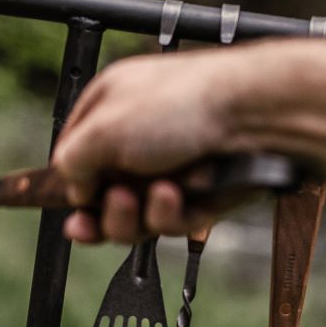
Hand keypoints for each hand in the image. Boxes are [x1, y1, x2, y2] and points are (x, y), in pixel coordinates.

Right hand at [52, 49, 261, 243]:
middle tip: (117, 203)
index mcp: (111, 109)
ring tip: (159, 193)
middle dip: (105, 212)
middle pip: (101, 198)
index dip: (71, 184)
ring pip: (134, 219)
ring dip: (138, 214)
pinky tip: (181, 195)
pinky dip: (171, 212)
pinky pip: (169, 222)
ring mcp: (167, 170)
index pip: (74, 155)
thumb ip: (70, 161)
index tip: (73, 203)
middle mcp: (137, 140)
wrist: (256, 117)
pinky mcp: (197, 197)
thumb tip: (74, 190)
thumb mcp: (102, 128)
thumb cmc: (184, 104)